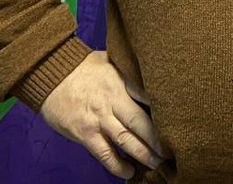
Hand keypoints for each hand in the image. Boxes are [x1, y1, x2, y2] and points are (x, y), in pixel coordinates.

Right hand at [38, 50, 166, 178]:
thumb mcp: (111, 61)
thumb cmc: (84, 67)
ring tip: (157, 163)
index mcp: (122, 81)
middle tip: (173, 150)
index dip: (166, 109)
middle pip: (141, 122)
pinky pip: (104, 153)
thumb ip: (130, 71)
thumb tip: (152, 74)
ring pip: (125, 140)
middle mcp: (113, 101)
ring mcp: (99, 119)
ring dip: (143, 154)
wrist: (51, 74)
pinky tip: (129, 171)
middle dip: (159, 139)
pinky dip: (117, 165)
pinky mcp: (85, 133)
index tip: (180, 120)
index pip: (149, 96)